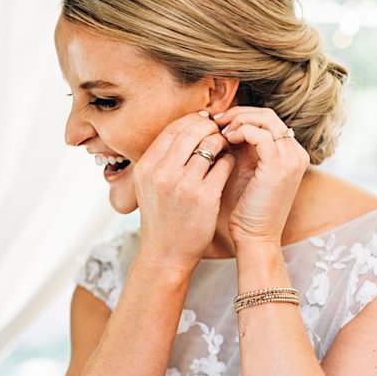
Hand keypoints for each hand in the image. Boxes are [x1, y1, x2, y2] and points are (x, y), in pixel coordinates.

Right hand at [133, 111, 235, 273]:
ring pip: (211, 144)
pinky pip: (224, 165)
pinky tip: (229, 164)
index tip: (204, 122)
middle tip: (219, 131)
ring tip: (225, 147)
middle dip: (209, 127)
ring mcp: (184, 185)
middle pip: (192, 131)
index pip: (172, 129)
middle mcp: (162, 173)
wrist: (166, 254)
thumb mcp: (148, 187)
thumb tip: (184, 131)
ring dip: (222, 142)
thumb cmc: (161, 219)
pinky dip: (229, 160)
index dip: (192, 121)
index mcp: (147, 167)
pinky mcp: (205, 197)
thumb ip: (161, 160)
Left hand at [212, 106, 309, 246]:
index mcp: (290, 154)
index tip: (218, 122)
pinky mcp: (279, 166)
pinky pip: (260, 134)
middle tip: (215, 120)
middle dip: (239, 113)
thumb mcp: (246, 170)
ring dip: (238, 120)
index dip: (242, 116)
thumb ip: (243, 148)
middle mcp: (295, 153)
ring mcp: (291, 159)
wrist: (255, 237)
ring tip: (218, 130)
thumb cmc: (246, 209)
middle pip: (268, 114)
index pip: (268, 120)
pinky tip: (225, 140)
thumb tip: (225, 125)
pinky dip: (240, 131)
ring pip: (266, 119)